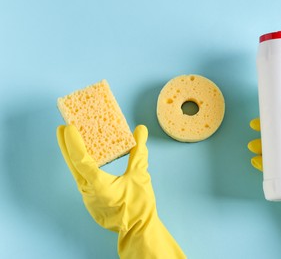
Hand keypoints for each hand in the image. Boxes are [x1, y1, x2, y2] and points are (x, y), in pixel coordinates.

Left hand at [57, 124, 184, 257]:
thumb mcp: (140, 175)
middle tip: (61, 129)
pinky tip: (88, 162)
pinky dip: (83, 168)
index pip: (81, 160)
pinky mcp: (92, 202)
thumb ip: (139, 152)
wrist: (138, 230)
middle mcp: (88, 191)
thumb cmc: (139, 205)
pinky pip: (84, 181)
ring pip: (77, 174)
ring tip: (73, 141)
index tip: (68, 128)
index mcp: (99, 185)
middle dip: (66, 146)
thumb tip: (141, 130)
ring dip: (74, 157)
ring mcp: (89, 198)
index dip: (73, 143)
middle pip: (73, 166)